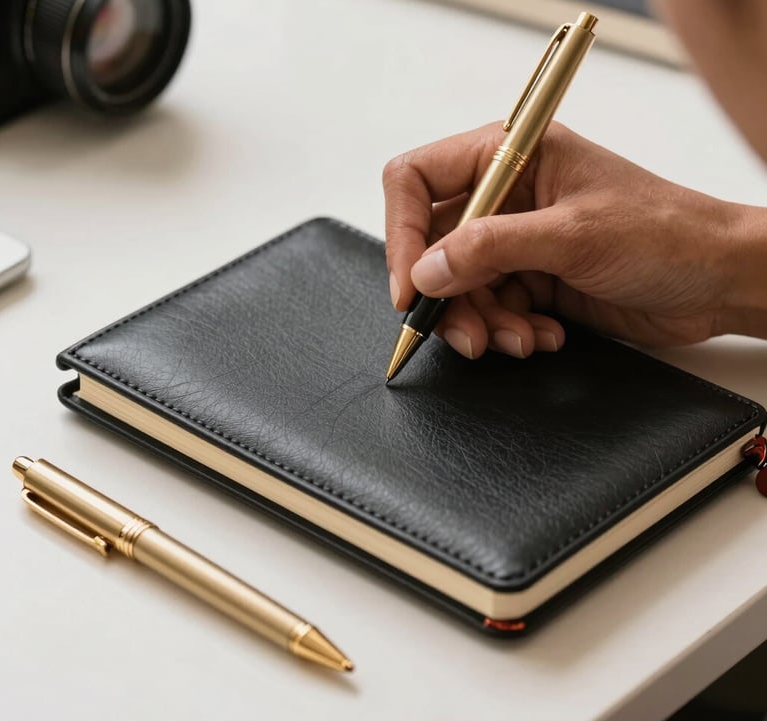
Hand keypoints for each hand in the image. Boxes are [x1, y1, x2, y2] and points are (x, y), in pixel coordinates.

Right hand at [383, 121, 765, 358]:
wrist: (717, 280)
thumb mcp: (573, 235)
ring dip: (482, 322)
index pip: (418, 181)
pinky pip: (492, 309)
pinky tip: (542, 334)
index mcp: (510, 156)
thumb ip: (491, 248)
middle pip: (434, 246)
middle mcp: (506, 196)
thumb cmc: (666, 233)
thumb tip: (426, 270)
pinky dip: (508, 330)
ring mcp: (518, 240)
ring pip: (460, 287)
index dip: (403, 234)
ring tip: (519, 339)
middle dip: (448, 296)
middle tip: (468, 335)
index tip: (410, 287)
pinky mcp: (532, 278)